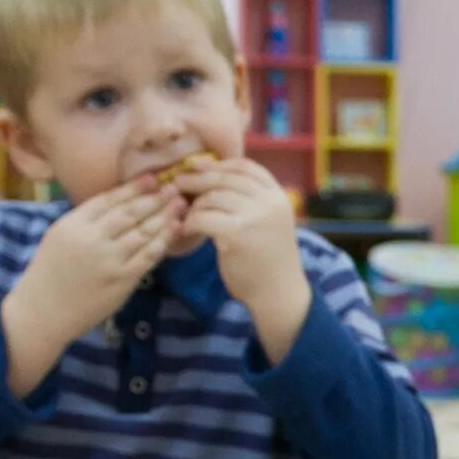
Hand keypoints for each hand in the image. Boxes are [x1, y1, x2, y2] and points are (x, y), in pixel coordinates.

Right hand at [0, 179, 181, 393]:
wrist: (43, 310)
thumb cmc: (50, 272)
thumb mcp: (59, 235)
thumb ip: (85, 219)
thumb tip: (118, 202)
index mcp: (73, 224)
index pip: (108, 199)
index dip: (133, 188)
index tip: (151, 178)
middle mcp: (92, 238)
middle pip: (130, 213)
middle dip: (155, 199)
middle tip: (174, 188)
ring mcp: (109, 260)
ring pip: (143, 233)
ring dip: (164, 217)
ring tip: (179, 205)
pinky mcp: (122, 280)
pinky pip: (148, 256)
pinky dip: (163, 241)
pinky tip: (175, 230)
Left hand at [172, 154, 312, 360]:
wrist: (279, 293)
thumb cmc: (269, 260)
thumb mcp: (268, 222)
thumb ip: (251, 201)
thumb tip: (213, 177)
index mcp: (278, 196)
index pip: (246, 167)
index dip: (220, 164)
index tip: (199, 166)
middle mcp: (269, 202)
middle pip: (226, 178)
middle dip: (199, 179)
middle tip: (179, 182)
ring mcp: (254, 217)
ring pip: (212, 197)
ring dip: (194, 205)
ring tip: (187, 214)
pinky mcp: (237, 234)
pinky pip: (203, 217)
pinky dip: (190, 222)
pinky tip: (187, 229)